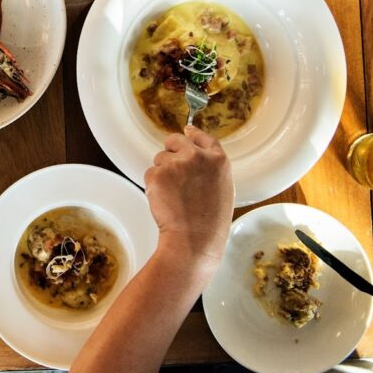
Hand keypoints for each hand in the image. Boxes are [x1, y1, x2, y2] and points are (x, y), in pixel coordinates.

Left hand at [145, 125, 233, 273]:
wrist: (194, 239)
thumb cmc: (211, 220)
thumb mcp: (222, 187)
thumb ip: (210, 166)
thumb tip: (195, 148)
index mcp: (218, 160)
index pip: (203, 137)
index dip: (192, 134)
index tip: (187, 132)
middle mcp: (197, 157)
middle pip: (175, 140)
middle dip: (172, 153)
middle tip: (174, 174)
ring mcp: (176, 164)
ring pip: (160, 158)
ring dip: (163, 172)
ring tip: (175, 195)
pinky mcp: (157, 174)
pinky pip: (150, 173)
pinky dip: (153, 185)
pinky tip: (165, 200)